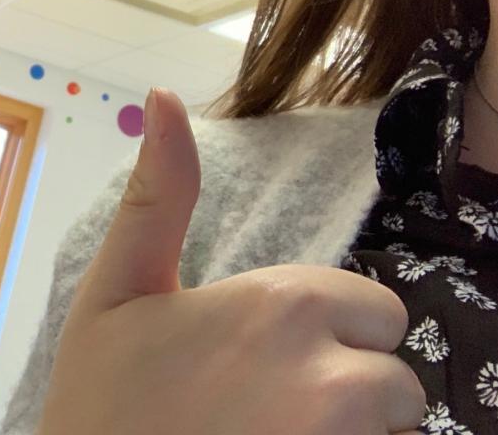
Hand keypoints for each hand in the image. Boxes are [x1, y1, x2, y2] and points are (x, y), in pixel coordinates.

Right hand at [38, 88, 424, 434]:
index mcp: (282, 306)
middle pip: (397, 379)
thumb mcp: (116, 287)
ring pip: (392, 433)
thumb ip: (159, 195)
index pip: (375, 311)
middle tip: (270, 404)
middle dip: (352, 388)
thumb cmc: (100, 399)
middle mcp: (331, 378)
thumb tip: (164, 96)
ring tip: (271, 434)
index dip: (330, 332)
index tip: (266, 356)